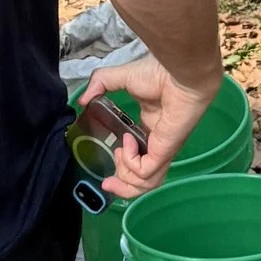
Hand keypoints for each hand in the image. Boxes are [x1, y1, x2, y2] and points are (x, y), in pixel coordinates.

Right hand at [83, 56, 222, 200]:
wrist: (178, 74)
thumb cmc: (157, 74)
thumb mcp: (121, 77)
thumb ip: (100, 84)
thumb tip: (82, 101)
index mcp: (152, 129)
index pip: (141, 158)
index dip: (125, 164)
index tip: (112, 156)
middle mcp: (158, 144)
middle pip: (144, 179)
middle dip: (124, 186)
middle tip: (107, 184)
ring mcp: (163, 150)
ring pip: (147, 183)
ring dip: (127, 180)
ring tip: (118, 158)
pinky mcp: (164, 152)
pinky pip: (145, 172)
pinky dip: (131, 163)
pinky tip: (128, 144)